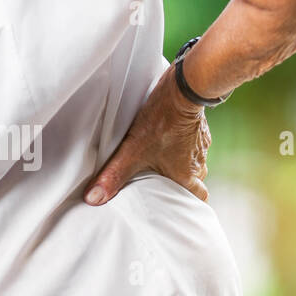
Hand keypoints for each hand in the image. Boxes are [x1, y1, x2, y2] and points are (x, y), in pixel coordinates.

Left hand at [84, 64, 212, 205]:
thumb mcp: (132, 150)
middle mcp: (198, 163)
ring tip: (164, 162)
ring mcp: (201, 144)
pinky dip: (184, 145)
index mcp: (187, 175)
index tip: (180, 205)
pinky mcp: (200, 128)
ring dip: (183, 164)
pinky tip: (169, 139)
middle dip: (182, 185)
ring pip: (195, 162)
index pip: (200, 198)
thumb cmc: (160, 122)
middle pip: (196, 182)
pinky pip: (194, 143)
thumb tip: (93, 199)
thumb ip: (113, 175)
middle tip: (166, 185)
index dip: (191, 203)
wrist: (182, 90)